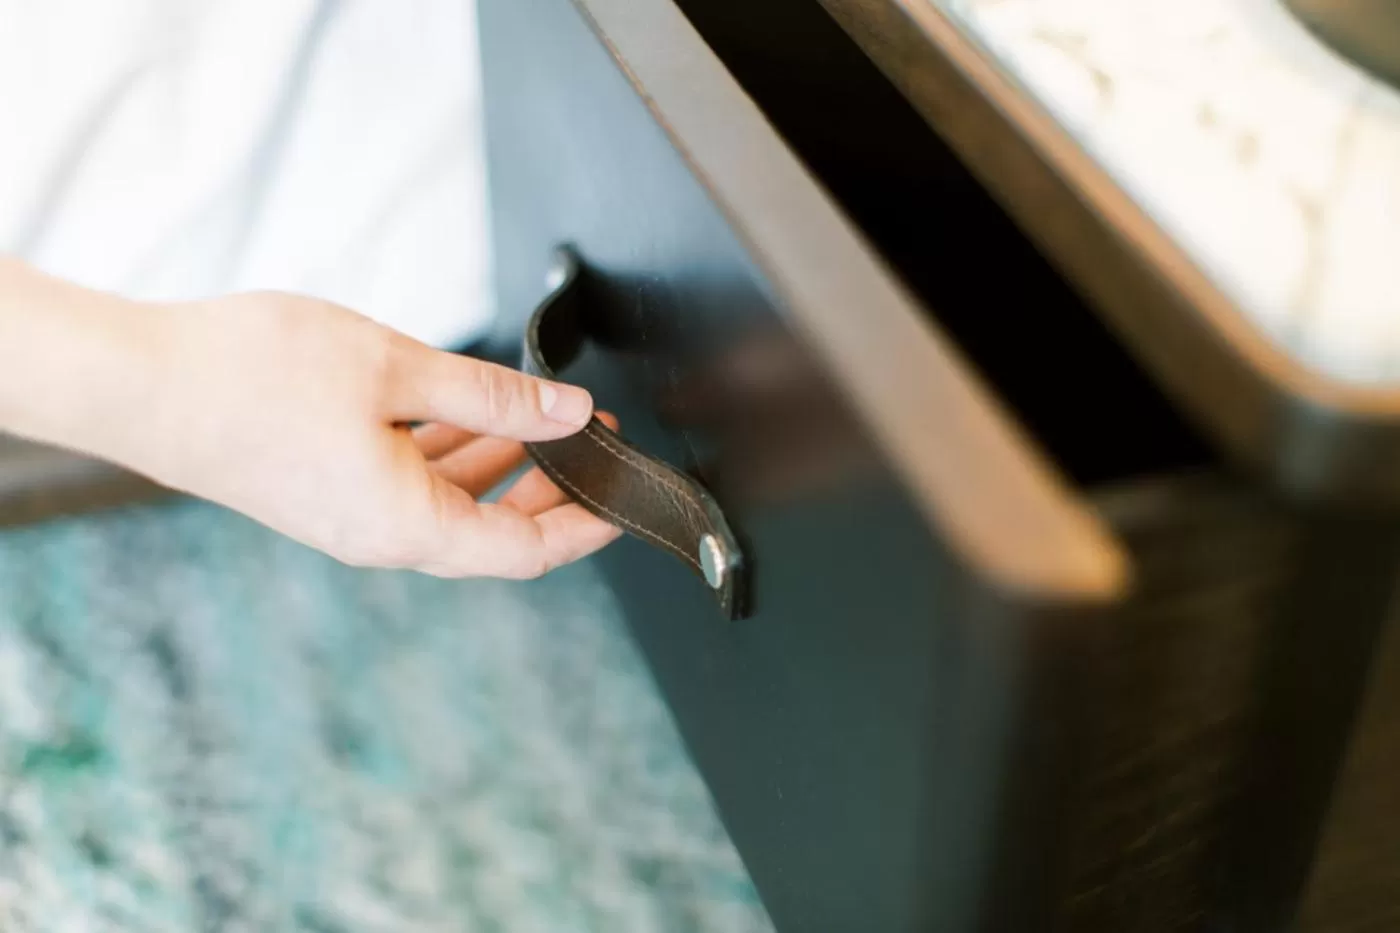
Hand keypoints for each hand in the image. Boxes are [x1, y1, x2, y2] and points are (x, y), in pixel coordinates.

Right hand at [115, 292, 622, 577]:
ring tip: (546, 416)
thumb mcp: (396, 370)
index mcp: (408, 526)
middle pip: (495, 530)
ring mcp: (352, 518)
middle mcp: (383, 538)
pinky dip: (453, 451)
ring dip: (503, 462)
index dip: (586, 527)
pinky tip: (472, 409)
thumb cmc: (255, 375)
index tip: (626, 497)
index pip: (526, 550)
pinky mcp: (328, 492)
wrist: (143, 385)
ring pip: (453, 502)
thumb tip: (571, 412)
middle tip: (594, 437)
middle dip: (553, 487)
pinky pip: (413, 484)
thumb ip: (493, 395)